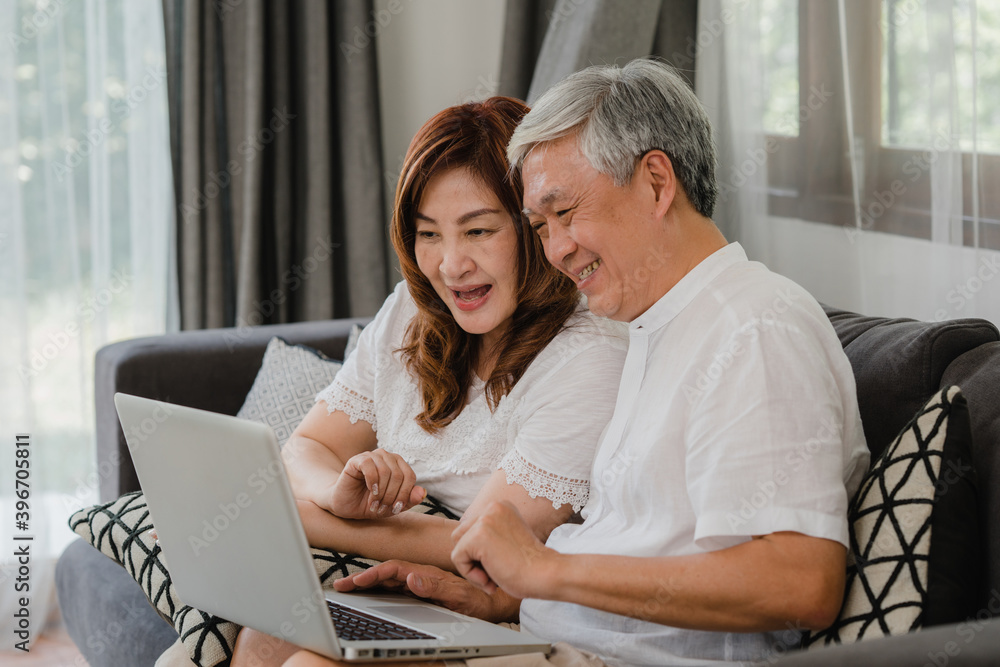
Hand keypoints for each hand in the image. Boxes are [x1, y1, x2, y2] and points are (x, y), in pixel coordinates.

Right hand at [327, 449, 425, 519]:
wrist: (346, 506)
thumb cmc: (370, 504)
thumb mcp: (392, 506)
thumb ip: (408, 500)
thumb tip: (423, 492)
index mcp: (398, 465)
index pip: (410, 476)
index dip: (405, 494)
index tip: (395, 509)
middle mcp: (386, 457)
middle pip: (399, 475)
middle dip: (391, 496)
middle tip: (382, 508)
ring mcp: (372, 456)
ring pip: (386, 471)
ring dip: (381, 492)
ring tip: (375, 504)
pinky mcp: (357, 460)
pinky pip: (370, 466)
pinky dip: (372, 482)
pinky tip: (371, 492)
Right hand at [334, 560, 518, 622]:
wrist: (496, 601)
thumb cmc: (480, 600)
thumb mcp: (458, 596)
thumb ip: (435, 588)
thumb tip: (410, 579)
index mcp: (427, 575)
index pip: (394, 570)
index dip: (373, 574)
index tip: (355, 581)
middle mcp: (422, 577)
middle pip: (387, 575)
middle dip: (362, 579)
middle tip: (340, 586)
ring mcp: (422, 585)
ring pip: (390, 582)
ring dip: (368, 584)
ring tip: (348, 589)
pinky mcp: (424, 594)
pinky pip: (397, 591)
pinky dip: (380, 591)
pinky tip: (371, 596)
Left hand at [451, 501, 557, 599]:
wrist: (546, 574)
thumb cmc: (530, 566)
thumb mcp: (507, 540)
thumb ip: (489, 536)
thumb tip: (461, 543)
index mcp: (501, 506)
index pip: (471, 530)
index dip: (480, 553)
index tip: (502, 563)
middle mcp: (492, 507)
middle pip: (460, 536)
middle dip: (473, 558)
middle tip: (496, 572)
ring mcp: (485, 520)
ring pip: (458, 548)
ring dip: (472, 568)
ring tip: (494, 577)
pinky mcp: (478, 536)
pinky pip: (457, 559)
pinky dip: (471, 575)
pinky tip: (491, 580)